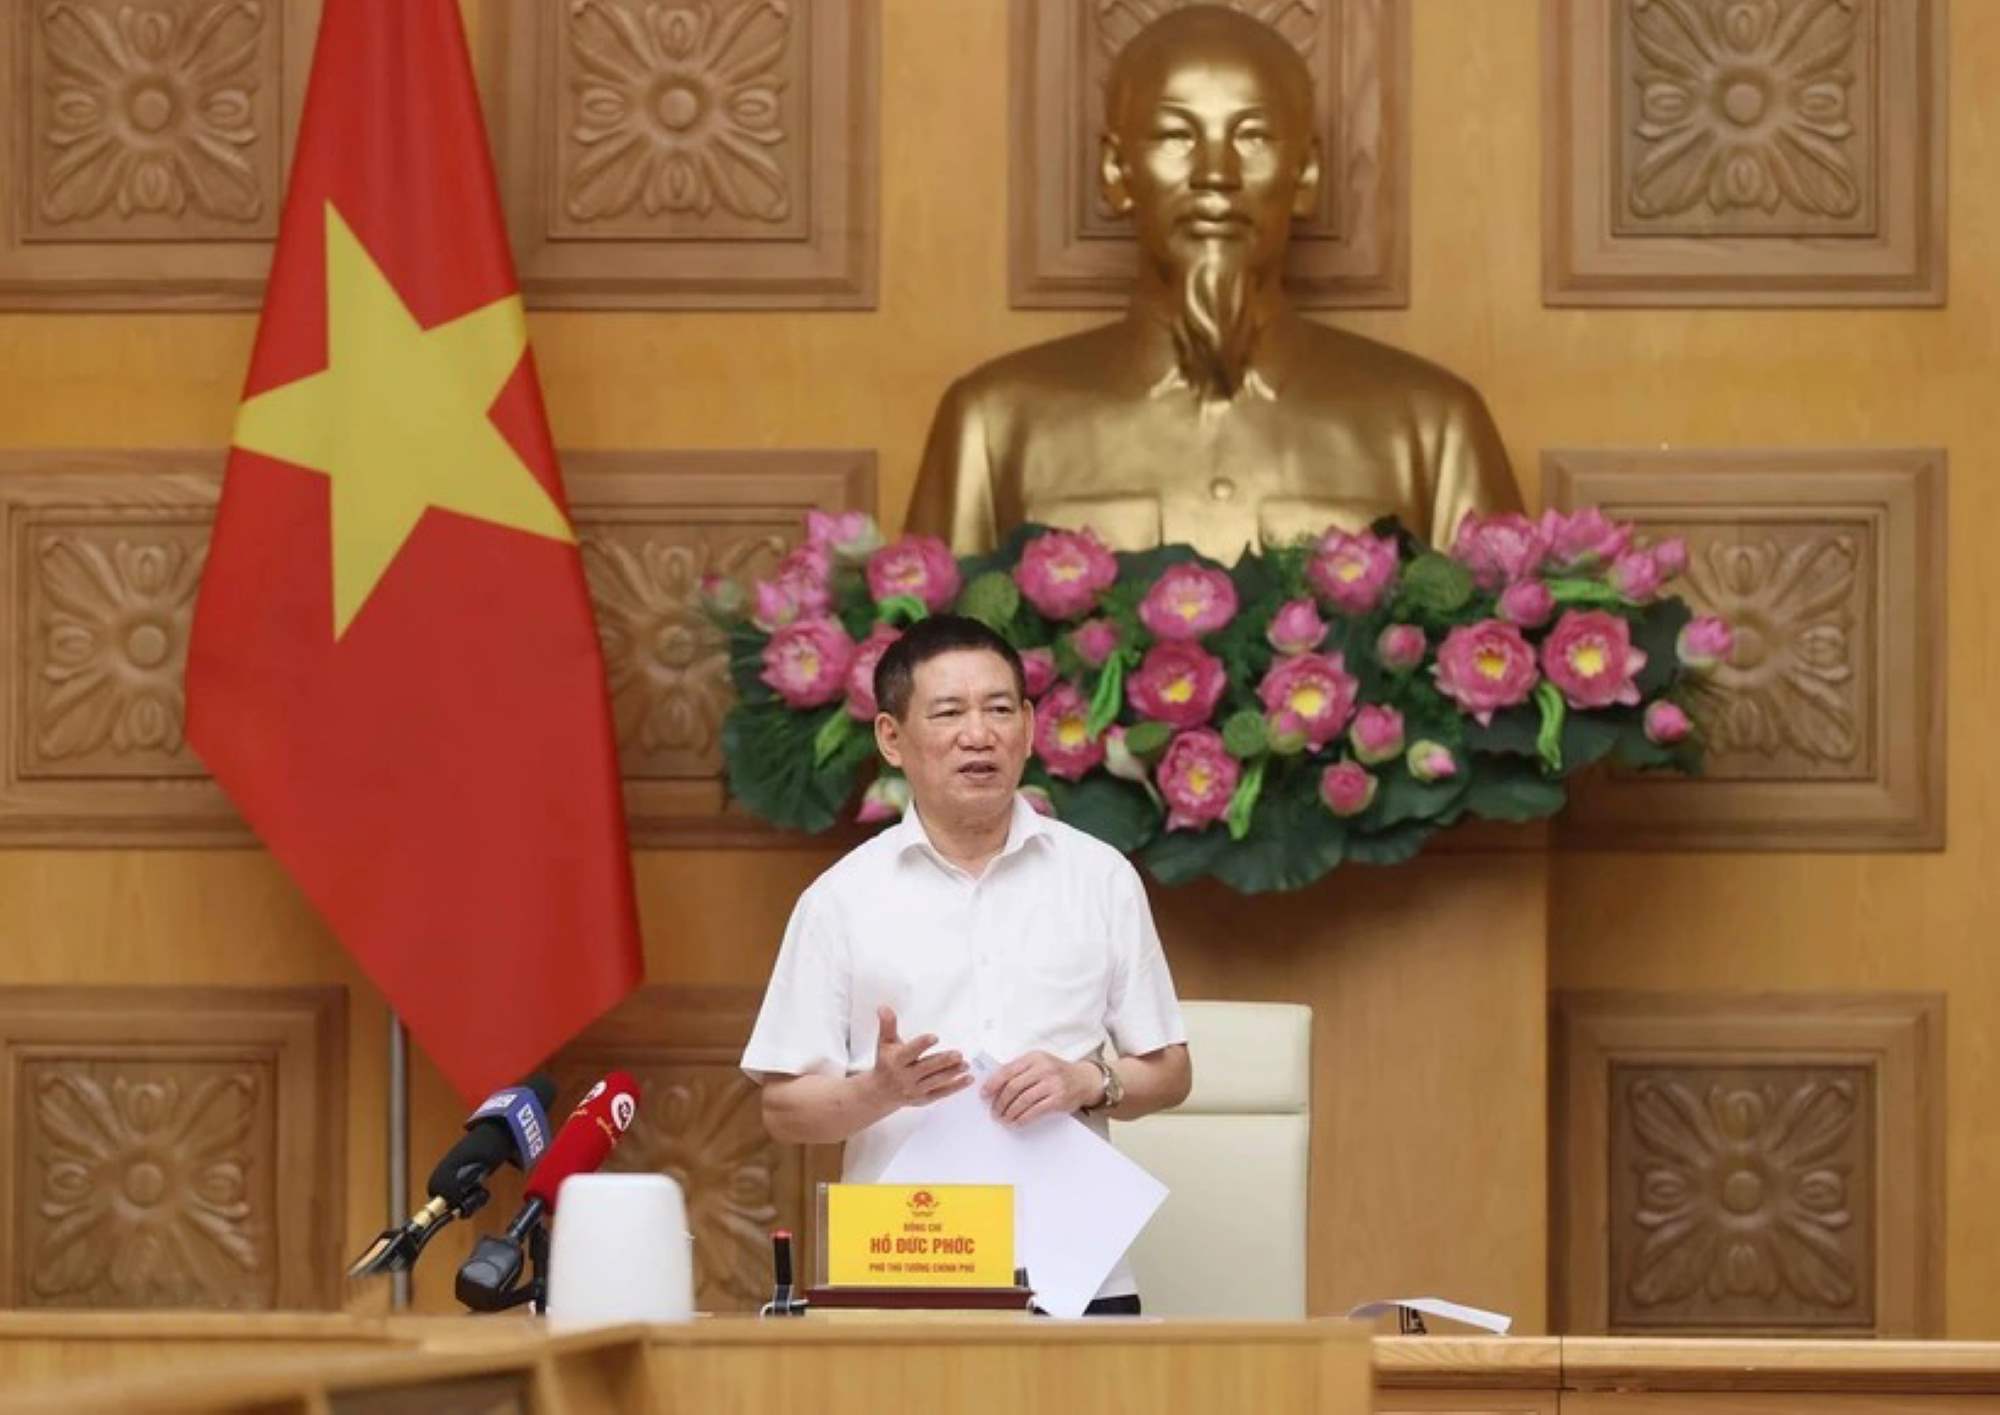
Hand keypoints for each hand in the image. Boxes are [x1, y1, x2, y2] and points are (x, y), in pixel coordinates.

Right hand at [867, 1006, 969, 1109]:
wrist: (879, 1093)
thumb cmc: (885, 1062)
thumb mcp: (884, 1043)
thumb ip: (887, 1025)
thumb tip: (884, 1007)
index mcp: (896, 1061)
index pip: (910, 1052)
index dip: (921, 1044)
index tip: (935, 1037)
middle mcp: (905, 1076)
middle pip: (926, 1068)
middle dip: (943, 1061)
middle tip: (959, 1054)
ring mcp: (914, 1090)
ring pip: (935, 1081)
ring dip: (952, 1073)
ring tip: (966, 1064)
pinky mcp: (923, 1099)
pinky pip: (941, 1093)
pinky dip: (955, 1087)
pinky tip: (968, 1079)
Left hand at [980, 1051, 1099, 1127]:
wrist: (1084, 1079)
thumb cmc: (1056, 1072)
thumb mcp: (1038, 1063)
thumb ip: (1019, 1071)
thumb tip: (994, 1086)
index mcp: (1034, 1058)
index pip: (1007, 1070)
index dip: (993, 1084)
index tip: (984, 1094)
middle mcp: (1043, 1068)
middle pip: (1013, 1087)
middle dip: (1000, 1102)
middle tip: (994, 1112)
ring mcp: (1052, 1084)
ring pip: (1023, 1100)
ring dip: (1009, 1112)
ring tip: (1003, 1119)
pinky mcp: (1058, 1099)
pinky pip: (1035, 1111)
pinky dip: (1022, 1118)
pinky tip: (1016, 1122)